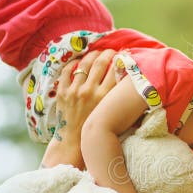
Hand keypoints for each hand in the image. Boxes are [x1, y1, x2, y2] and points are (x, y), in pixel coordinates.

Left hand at [40, 50, 117, 168]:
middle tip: (111, 51)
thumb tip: (130, 81)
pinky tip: (79, 62)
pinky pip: (67, 71)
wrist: (74, 141)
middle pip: (100, 63)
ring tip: (97, 53)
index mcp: (104, 97)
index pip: (115, 70)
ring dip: (92, 55)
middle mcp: (90, 92)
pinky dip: (73, 64)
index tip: (124, 54)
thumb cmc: (97, 128)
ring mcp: (74, 91)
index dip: (121, 59)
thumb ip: (118, 97)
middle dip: (107, 53)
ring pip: (84, 64)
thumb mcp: (111, 113)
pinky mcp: (63, 92)